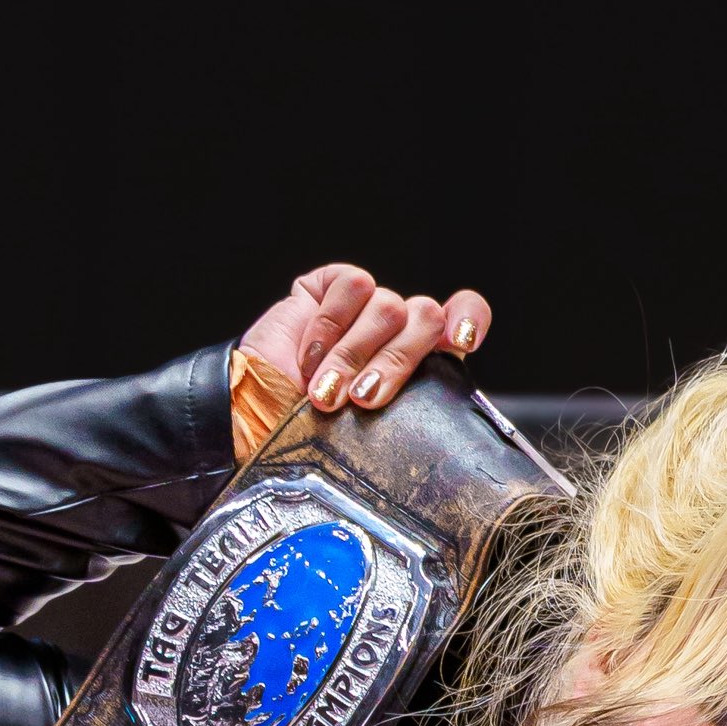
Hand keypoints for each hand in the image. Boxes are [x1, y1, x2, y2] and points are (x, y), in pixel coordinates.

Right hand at [239, 262, 492, 415]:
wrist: (257, 423)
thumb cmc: (316, 438)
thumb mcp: (377, 435)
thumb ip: (415, 411)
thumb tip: (448, 426)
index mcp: (422, 362)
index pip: (462, 317)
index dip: (468, 317)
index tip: (464, 340)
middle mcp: (398, 330)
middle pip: (426, 317)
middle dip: (395, 363)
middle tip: (364, 399)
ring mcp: (365, 307)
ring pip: (389, 306)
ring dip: (353, 355)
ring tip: (326, 394)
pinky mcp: (331, 286)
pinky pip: (350, 287)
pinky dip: (329, 327)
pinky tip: (309, 358)